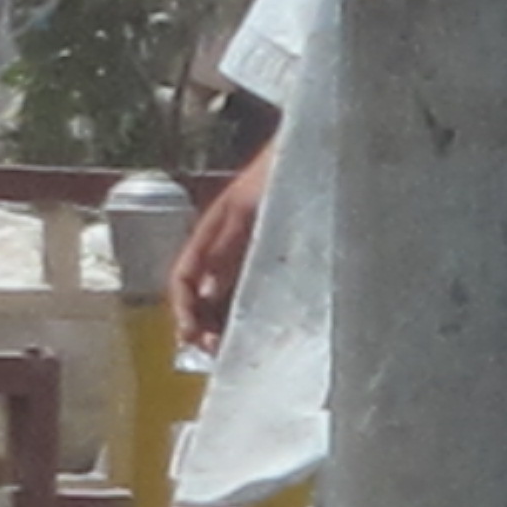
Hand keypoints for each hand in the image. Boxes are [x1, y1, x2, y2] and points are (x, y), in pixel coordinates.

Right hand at [169, 143, 274, 353]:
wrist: (324, 153)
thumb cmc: (283, 173)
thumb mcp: (249, 210)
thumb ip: (226, 251)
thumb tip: (203, 294)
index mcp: (211, 233)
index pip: (182, 278)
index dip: (181, 308)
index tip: (191, 336)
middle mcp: (228, 249)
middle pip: (201, 296)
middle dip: (202, 325)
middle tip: (216, 352)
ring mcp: (255, 257)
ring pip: (228, 300)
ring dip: (226, 326)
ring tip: (236, 351)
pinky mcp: (282, 263)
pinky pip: (258, 296)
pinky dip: (253, 318)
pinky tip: (264, 334)